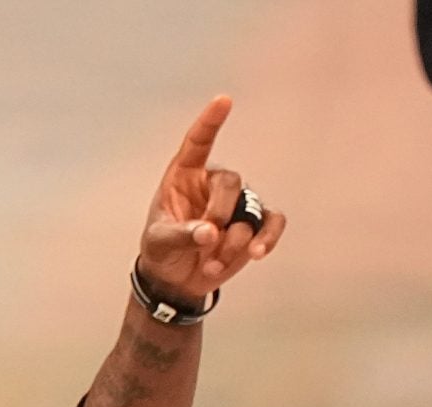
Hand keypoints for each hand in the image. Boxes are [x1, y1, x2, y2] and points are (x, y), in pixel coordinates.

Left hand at [137, 95, 289, 306]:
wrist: (175, 281)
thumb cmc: (162, 251)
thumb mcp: (159, 242)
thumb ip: (181, 234)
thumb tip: (210, 232)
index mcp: (184, 176)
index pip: (198, 143)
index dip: (210, 122)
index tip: (223, 101)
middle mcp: (213, 184)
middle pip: (231, 182)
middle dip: (220, 213)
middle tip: (206, 239)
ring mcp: (237, 203)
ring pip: (250, 209)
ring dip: (234, 241)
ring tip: (212, 264)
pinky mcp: (254, 225)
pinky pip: (272, 222)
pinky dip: (267, 238)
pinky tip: (257, 253)